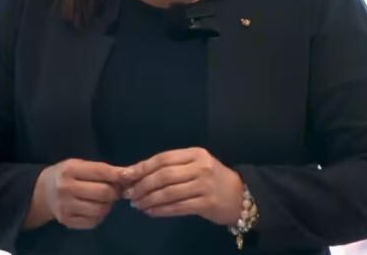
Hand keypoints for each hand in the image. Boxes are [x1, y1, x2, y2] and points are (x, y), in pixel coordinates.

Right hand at [37, 158, 123, 229]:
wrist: (43, 192)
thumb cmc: (67, 175)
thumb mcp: (80, 165)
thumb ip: (102, 169)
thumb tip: (128, 174)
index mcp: (70, 169)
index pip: (100, 171)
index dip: (118, 174)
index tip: (129, 175)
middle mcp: (66, 188)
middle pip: (103, 192)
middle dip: (114, 191)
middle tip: (114, 190)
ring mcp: (65, 207)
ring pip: (100, 209)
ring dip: (108, 205)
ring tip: (105, 199)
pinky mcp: (67, 221)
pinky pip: (93, 222)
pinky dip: (100, 216)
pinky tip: (96, 208)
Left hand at [121, 147, 242, 225]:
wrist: (240, 196)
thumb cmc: (211, 178)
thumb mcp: (195, 165)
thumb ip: (170, 167)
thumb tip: (136, 173)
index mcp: (195, 153)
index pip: (163, 158)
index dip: (142, 167)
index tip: (125, 176)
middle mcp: (201, 167)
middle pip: (164, 175)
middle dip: (143, 185)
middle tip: (129, 194)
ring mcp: (204, 186)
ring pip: (169, 192)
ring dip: (149, 200)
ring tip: (137, 205)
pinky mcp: (206, 204)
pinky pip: (178, 207)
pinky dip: (161, 210)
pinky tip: (150, 212)